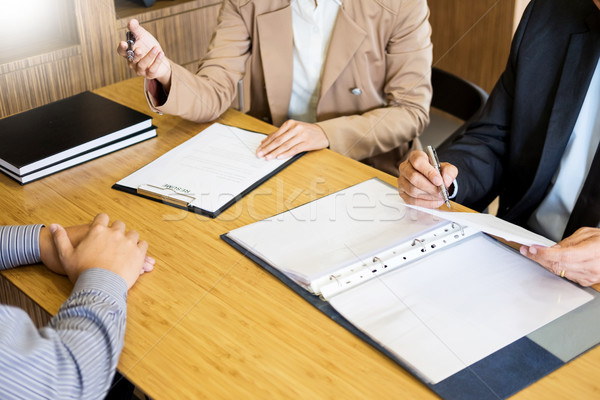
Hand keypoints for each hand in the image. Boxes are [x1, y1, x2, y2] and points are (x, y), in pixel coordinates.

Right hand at [40, 223, 154, 276]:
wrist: (99, 286)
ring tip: (126, 249)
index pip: (102, 217)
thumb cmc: (82, 271)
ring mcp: (128, 242)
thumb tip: (52, 226)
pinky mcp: (138, 253)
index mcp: (97, 231)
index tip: (103, 227)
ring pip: (133, 234)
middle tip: (114, 241)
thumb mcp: (65, 255)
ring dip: (130, 239)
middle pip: (119, 225)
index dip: (103, 221)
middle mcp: (114, 233)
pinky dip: (140, 248)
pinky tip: (135, 254)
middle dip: (117, 231)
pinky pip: (143, 245)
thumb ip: (60, 238)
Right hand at [116, 19, 171, 89]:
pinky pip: (152, 69)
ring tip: (156, 48)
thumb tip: (131, 22)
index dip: (122, 48)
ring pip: (142, 64)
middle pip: (131, 59)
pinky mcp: (149, 74)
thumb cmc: (148, 45)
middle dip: (136, 54)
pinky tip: (161, 54)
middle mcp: (132, 62)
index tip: (124, 43)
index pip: (121, 52)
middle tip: (139, 49)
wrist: (160, 57)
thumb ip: (136, 29)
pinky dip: (157, 61)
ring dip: (149, 56)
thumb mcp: (142, 35)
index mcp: (128, 53)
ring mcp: (140, 70)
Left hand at [256, 120, 328, 159]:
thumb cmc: (306, 132)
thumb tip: (265, 142)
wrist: (322, 133)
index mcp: (290, 123)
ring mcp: (301, 135)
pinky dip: (286, 154)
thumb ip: (280, 134)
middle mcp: (295, 128)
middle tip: (260, 154)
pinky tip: (279, 157)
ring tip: (267, 157)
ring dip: (275, 152)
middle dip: (267, 148)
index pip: (275, 135)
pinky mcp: (307, 143)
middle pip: (278, 140)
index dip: (266, 143)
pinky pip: (294, 149)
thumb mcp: (293, 129)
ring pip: (285, 145)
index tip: (259, 149)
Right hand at [397, 150, 456, 207]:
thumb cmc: (436, 172)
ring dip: (428, 196)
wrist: (432, 180)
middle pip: (414, 177)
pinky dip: (425, 203)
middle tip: (441, 192)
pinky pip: (411, 201)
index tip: (439, 181)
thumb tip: (446, 181)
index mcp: (415, 157)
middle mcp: (405, 167)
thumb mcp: (446, 168)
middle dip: (430, 187)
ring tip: (439, 197)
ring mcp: (402, 180)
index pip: (418, 162)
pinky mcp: (402, 192)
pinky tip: (434, 202)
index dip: (429, 172)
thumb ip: (449, 171)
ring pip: (412, 190)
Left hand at [520, 227, 599, 286]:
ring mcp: (588, 276)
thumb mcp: (587, 234)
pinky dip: (555, 267)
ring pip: (559, 271)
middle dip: (539, 257)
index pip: (563, 256)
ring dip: (545, 262)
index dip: (545, 253)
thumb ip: (568, 242)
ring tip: (534, 253)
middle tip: (527, 250)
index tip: (533, 249)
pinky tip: (549, 261)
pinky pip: (565, 275)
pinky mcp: (585, 281)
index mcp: (592, 252)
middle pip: (558, 265)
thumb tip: (551, 248)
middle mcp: (591, 267)